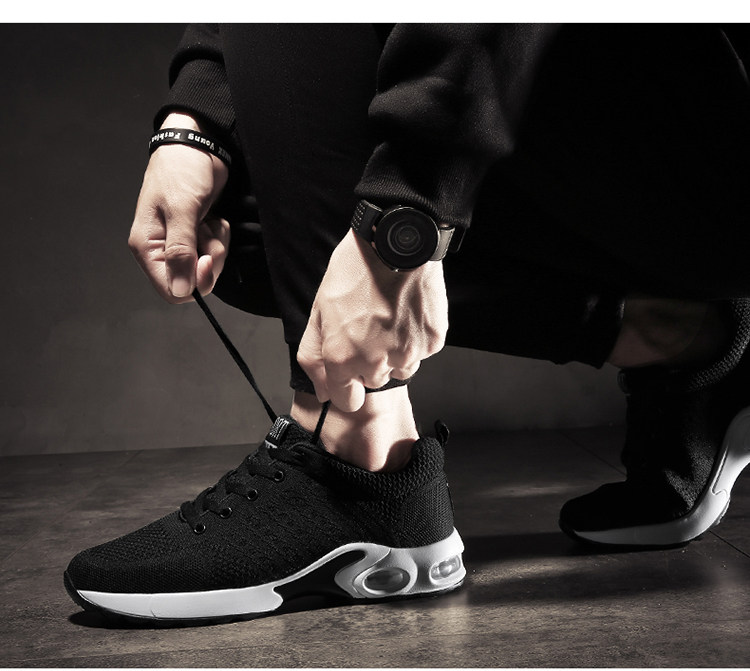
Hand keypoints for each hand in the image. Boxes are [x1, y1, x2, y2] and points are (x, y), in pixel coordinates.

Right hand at [128, 113, 229, 302]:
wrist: (199, 145)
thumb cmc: (183, 170)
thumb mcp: (182, 209)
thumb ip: (180, 251)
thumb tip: (180, 289)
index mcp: (147, 247)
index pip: (170, 290)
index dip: (194, 282)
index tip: (209, 260)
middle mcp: (162, 250)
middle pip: (193, 281)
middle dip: (210, 260)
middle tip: (209, 231)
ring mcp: (181, 243)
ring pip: (207, 267)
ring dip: (216, 245)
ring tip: (209, 219)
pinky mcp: (198, 236)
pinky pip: (215, 252)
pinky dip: (219, 236)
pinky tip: (213, 217)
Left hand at [298, 229, 448, 411]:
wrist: (396, 244)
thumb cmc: (355, 272)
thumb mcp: (319, 311)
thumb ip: (314, 357)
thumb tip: (322, 392)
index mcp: (342, 358)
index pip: (347, 400)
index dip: (347, 385)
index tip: (350, 370)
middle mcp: (375, 362)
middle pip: (374, 382)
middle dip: (370, 363)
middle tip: (369, 327)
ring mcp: (407, 354)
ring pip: (400, 369)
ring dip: (394, 353)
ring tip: (389, 318)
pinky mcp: (432, 342)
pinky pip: (422, 352)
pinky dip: (415, 338)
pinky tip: (406, 313)